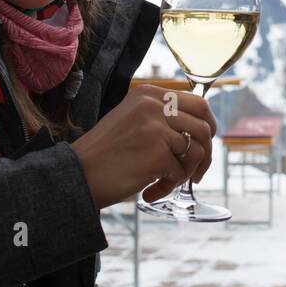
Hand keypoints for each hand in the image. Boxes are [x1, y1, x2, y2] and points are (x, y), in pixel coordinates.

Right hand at [70, 84, 216, 209]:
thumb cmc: (105, 153)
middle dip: (206, 152)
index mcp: (149, 94)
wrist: (77, 174)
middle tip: (196, 171)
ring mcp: (156, 128)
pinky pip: (180, 173)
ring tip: (165, 182)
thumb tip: (200, 128)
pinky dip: (168, 186)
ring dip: (185, 173)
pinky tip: (150, 192)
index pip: (198, 103)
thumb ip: (162, 117)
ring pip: (197, 151)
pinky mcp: (157, 154)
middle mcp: (154, 105)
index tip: (204, 143)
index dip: (208, 126)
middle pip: (204, 127)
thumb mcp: (133, 119)